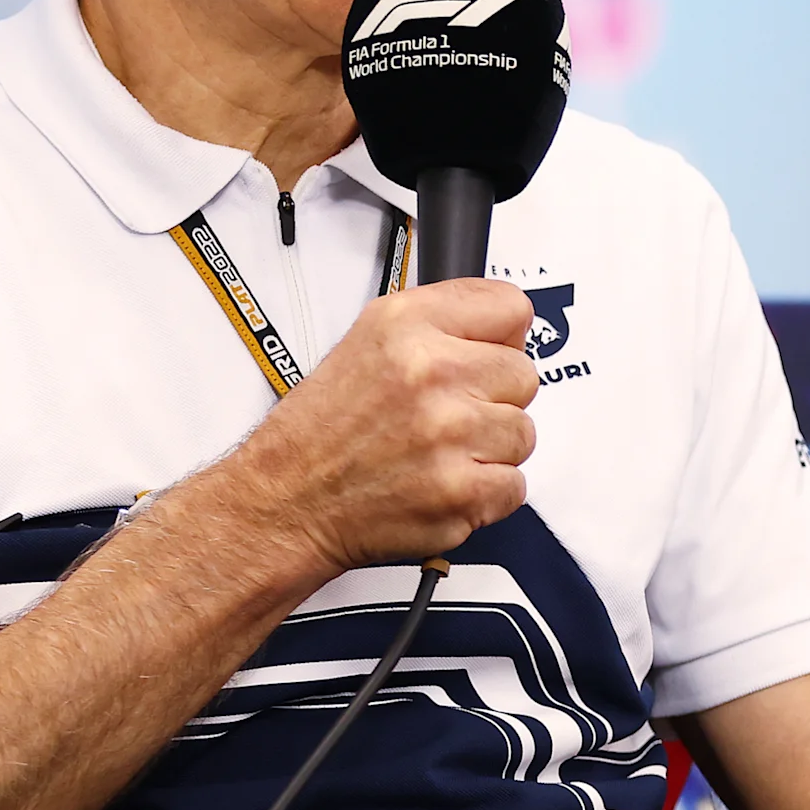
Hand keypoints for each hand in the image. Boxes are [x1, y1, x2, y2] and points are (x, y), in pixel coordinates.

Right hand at [204, 278, 538, 571]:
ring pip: (523, 433)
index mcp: (406, 324)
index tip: (484, 356)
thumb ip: (441, 323)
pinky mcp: (461, 492)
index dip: (503, 337)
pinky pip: (515, 485)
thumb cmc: (322, 430)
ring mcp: (449, 434)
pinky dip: (485, 493)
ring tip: (438, 452)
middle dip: (493, 399)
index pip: (511, 308)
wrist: (285, 501)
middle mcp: (430, 372)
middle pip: (524, 376)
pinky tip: (440, 483)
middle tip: (445, 416)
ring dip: (490, 449)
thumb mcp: (368, 340)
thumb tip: (508, 330)